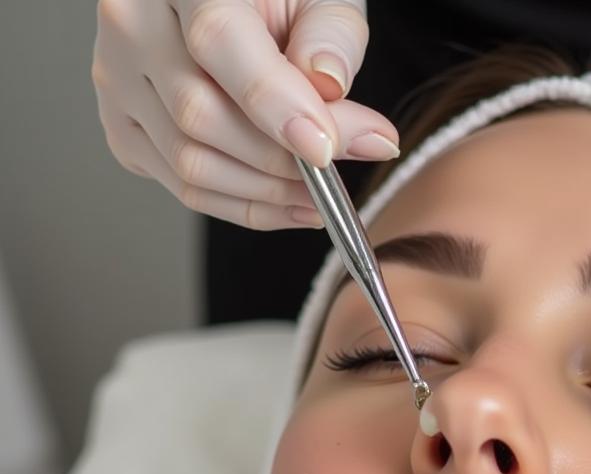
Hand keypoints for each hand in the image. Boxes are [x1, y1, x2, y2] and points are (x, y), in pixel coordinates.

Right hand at [93, 0, 399, 229]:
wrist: (222, 5)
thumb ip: (331, 35)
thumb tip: (329, 85)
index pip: (217, 40)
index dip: (274, 103)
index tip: (324, 147)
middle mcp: (131, 24)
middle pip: (200, 115)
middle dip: (284, 159)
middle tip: (342, 167)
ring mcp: (118, 81)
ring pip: (191, 163)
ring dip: (270, 193)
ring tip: (325, 193)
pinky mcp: (125, 130)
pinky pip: (186, 188)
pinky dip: (247, 206)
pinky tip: (291, 203)